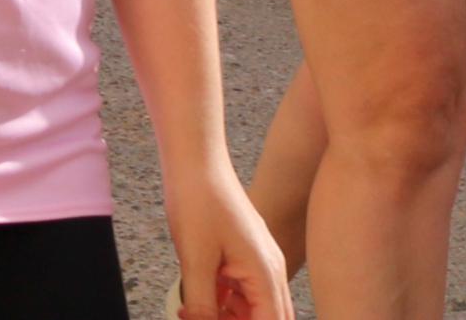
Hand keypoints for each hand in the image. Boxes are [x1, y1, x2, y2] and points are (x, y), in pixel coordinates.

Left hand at [165, 164, 293, 319]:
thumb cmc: (199, 201)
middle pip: (269, 318)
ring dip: (231, 316)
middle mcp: (270, 270)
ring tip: (196, 311)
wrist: (195, 161)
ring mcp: (259, 261)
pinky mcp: (245, 254)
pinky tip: (200, 296)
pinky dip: (225, 301)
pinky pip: (243, 290)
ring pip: (255, 307)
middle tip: (206, 318)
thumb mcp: (196, 260)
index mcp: (265, 274)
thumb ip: (203, 305)